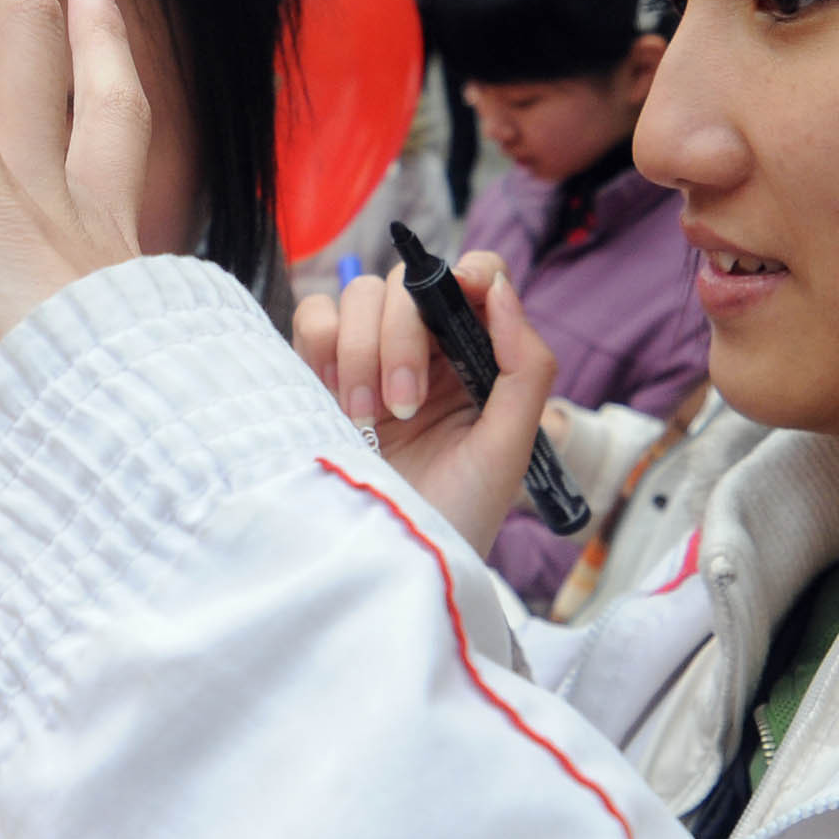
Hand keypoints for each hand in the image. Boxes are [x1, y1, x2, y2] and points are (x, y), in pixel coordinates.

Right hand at [291, 252, 560, 553]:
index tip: (454, 299)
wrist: (395, 563)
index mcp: (476, 356)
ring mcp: (371, 357)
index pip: (474, 278)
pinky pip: (313, 318)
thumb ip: (524, 366)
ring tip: (367, 417)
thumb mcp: (510, 447)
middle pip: (407, 284)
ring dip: (359, 349)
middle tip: (401, 405)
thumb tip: (498, 290)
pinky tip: (336, 398)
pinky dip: (322, 344)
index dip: (462, 275)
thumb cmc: (460, 514)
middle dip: (401, 337)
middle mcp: (426, 348)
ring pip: (357, 296)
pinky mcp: (323, 373)